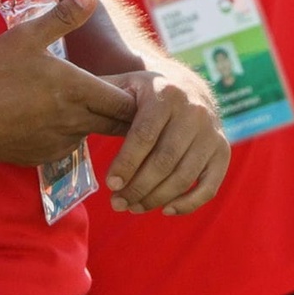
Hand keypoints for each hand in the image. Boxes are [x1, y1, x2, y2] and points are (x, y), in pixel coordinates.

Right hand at [0, 0, 138, 166]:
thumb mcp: (27, 36)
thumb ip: (64, 16)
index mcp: (78, 90)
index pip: (126, 103)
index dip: (132, 97)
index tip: (131, 87)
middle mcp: (75, 121)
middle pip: (118, 125)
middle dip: (121, 113)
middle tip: (115, 98)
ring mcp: (60, 143)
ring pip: (91, 134)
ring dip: (92, 123)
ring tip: (77, 105)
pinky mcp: (43, 158)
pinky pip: (67, 147)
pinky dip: (67, 135)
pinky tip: (50, 120)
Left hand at [104, 58, 228, 213]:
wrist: (187, 85)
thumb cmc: (143, 91)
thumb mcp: (122, 85)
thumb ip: (101, 98)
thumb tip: (70, 111)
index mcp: (166, 93)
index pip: (144, 135)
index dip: (126, 163)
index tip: (110, 184)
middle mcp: (194, 111)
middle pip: (164, 161)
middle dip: (138, 187)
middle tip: (116, 203)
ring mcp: (212, 132)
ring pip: (184, 176)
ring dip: (155, 199)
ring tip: (132, 207)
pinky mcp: (222, 151)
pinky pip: (209, 185)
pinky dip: (188, 203)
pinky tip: (164, 209)